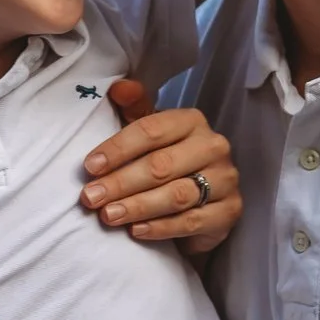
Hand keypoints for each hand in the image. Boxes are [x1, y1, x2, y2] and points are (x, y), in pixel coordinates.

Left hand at [79, 80, 242, 253]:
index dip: (117, 149)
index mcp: (191, 121)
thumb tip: (119, 88)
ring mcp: (226, 180)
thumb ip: (134, 111)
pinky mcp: (230, 211)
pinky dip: (161, 228)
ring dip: (138, 207)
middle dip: (121, 182)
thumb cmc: (169, 163)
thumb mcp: (150, 136)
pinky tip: (136, 231)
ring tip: (108, 215)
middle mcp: (213, 146)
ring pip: (177, 195)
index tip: (89, 167)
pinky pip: (192, 222)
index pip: (151, 131)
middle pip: (161, 165)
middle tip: (90, 198)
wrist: (203, 204)